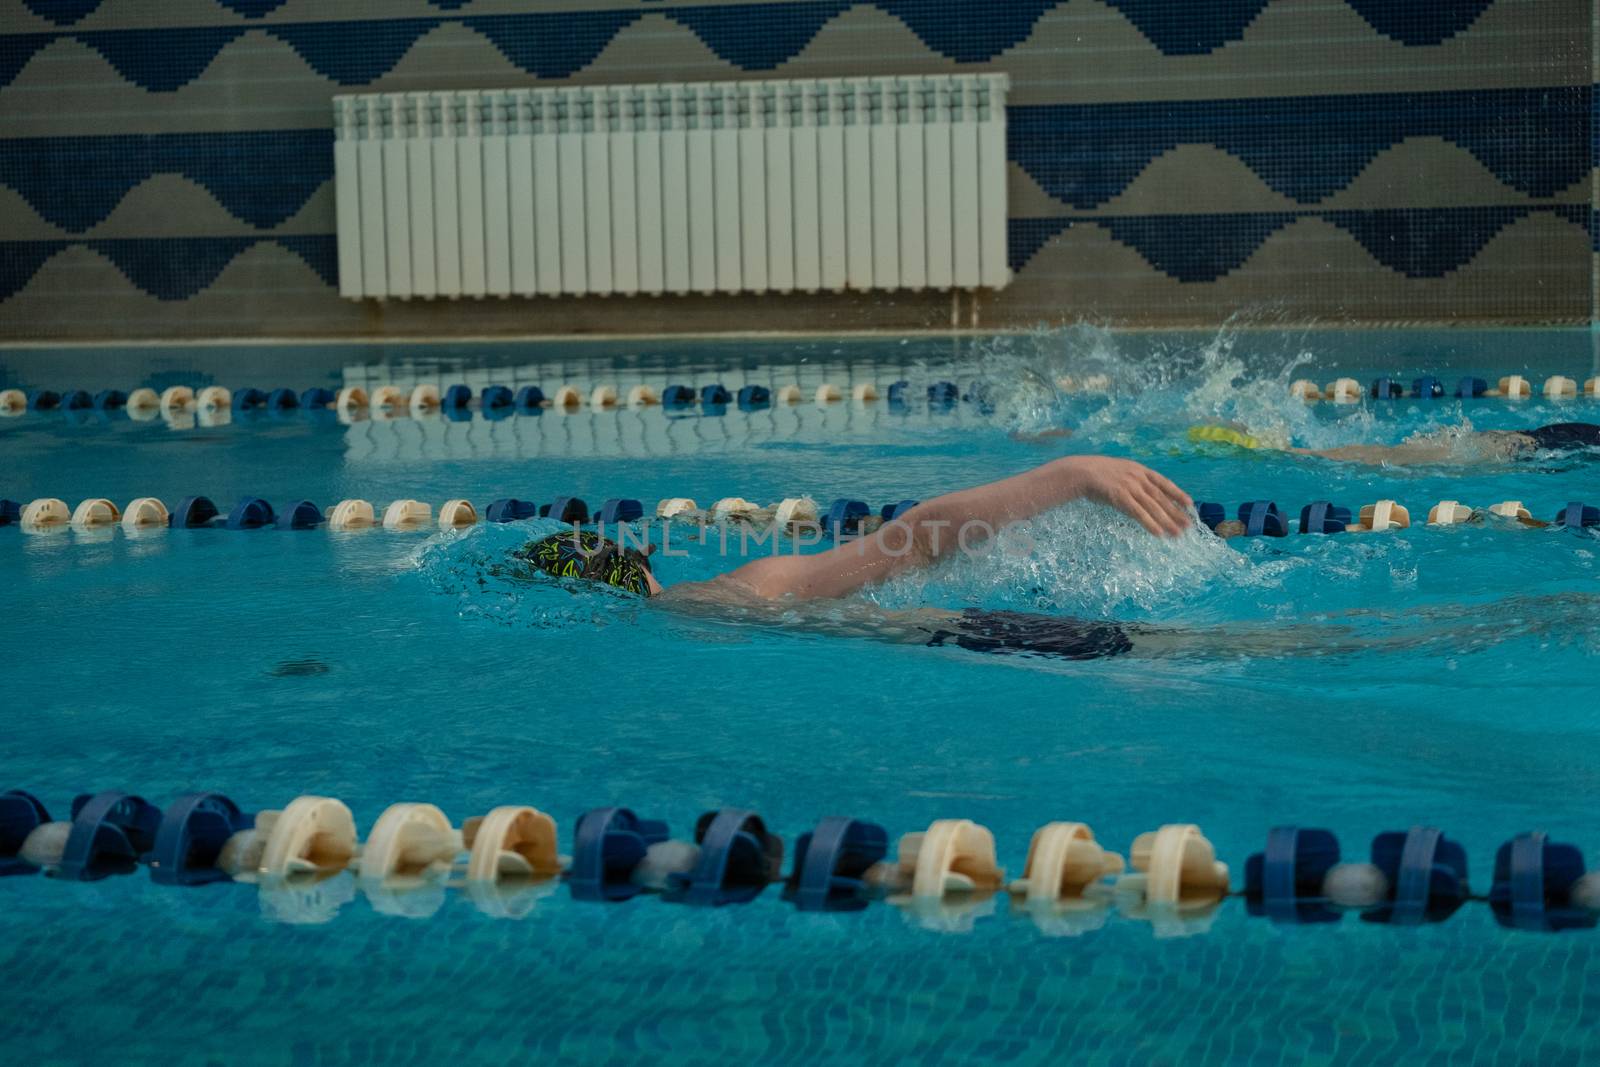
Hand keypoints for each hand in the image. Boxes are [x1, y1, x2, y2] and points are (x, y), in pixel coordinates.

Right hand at [1059, 456, 1192, 536]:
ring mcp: (1130, 487)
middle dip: (1176, 512)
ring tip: (1177, 534)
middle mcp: (1138, 477)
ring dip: (1167, 521)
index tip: (1190, 504)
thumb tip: (1143, 492)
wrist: (1080, 472)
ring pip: (1153, 507)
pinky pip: (1139, 513)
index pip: (1164, 482)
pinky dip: (1150, 524)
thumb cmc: (1097, 474)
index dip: (1178, 493)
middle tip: (1188, 526)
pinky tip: (1158, 533)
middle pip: (1162, 498)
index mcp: (1140, 470)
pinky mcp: (1121, 497)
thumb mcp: (1120, 472)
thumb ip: (1133, 481)